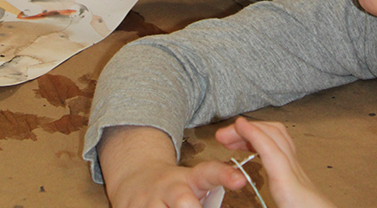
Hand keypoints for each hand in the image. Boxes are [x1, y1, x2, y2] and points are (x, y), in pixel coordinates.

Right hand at [98, 125, 246, 207]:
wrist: (135, 179)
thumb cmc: (174, 190)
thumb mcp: (192, 186)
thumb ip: (208, 198)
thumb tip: (220, 199)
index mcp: (190, 179)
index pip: (210, 173)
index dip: (225, 176)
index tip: (241, 179)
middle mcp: (170, 188)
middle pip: (184, 201)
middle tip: (194, 207)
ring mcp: (149, 200)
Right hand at [215, 117, 336, 207]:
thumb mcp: (284, 205)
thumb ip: (262, 203)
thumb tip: (240, 182)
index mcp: (291, 191)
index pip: (273, 152)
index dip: (254, 135)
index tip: (237, 124)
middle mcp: (297, 178)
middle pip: (277, 138)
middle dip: (250, 128)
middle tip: (225, 134)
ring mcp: (300, 177)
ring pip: (282, 140)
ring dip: (258, 132)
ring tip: (236, 139)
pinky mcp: (300, 181)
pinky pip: (284, 151)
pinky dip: (267, 142)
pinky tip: (255, 153)